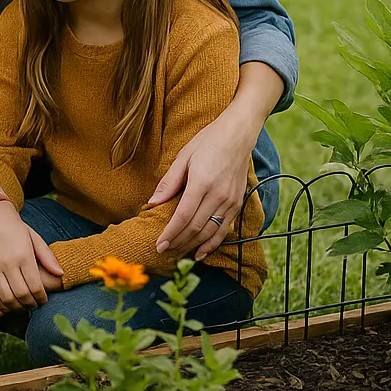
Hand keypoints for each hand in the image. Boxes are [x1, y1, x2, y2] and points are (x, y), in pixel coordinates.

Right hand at [0, 201, 62, 312]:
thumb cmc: (15, 229)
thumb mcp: (34, 238)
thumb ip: (48, 257)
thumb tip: (61, 274)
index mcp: (23, 254)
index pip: (35, 286)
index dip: (41, 298)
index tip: (43, 299)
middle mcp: (6, 262)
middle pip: (20, 295)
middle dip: (30, 304)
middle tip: (34, 304)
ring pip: (5, 298)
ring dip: (15, 307)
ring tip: (22, 305)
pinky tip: (7, 303)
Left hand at [149, 105, 257, 256]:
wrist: (238, 135)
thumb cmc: (207, 142)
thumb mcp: (183, 157)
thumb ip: (168, 182)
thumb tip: (152, 203)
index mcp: (202, 183)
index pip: (183, 216)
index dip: (170, 234)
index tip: (159, 245)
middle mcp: (218, 195)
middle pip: (196, 228)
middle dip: (178, 242)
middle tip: (164, 252)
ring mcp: (231, 201)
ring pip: (210, 232)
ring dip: (193, 246)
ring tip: (178, 254)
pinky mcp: (238, 204)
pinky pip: (224, 229)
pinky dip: (212, 243)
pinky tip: (200, 251)